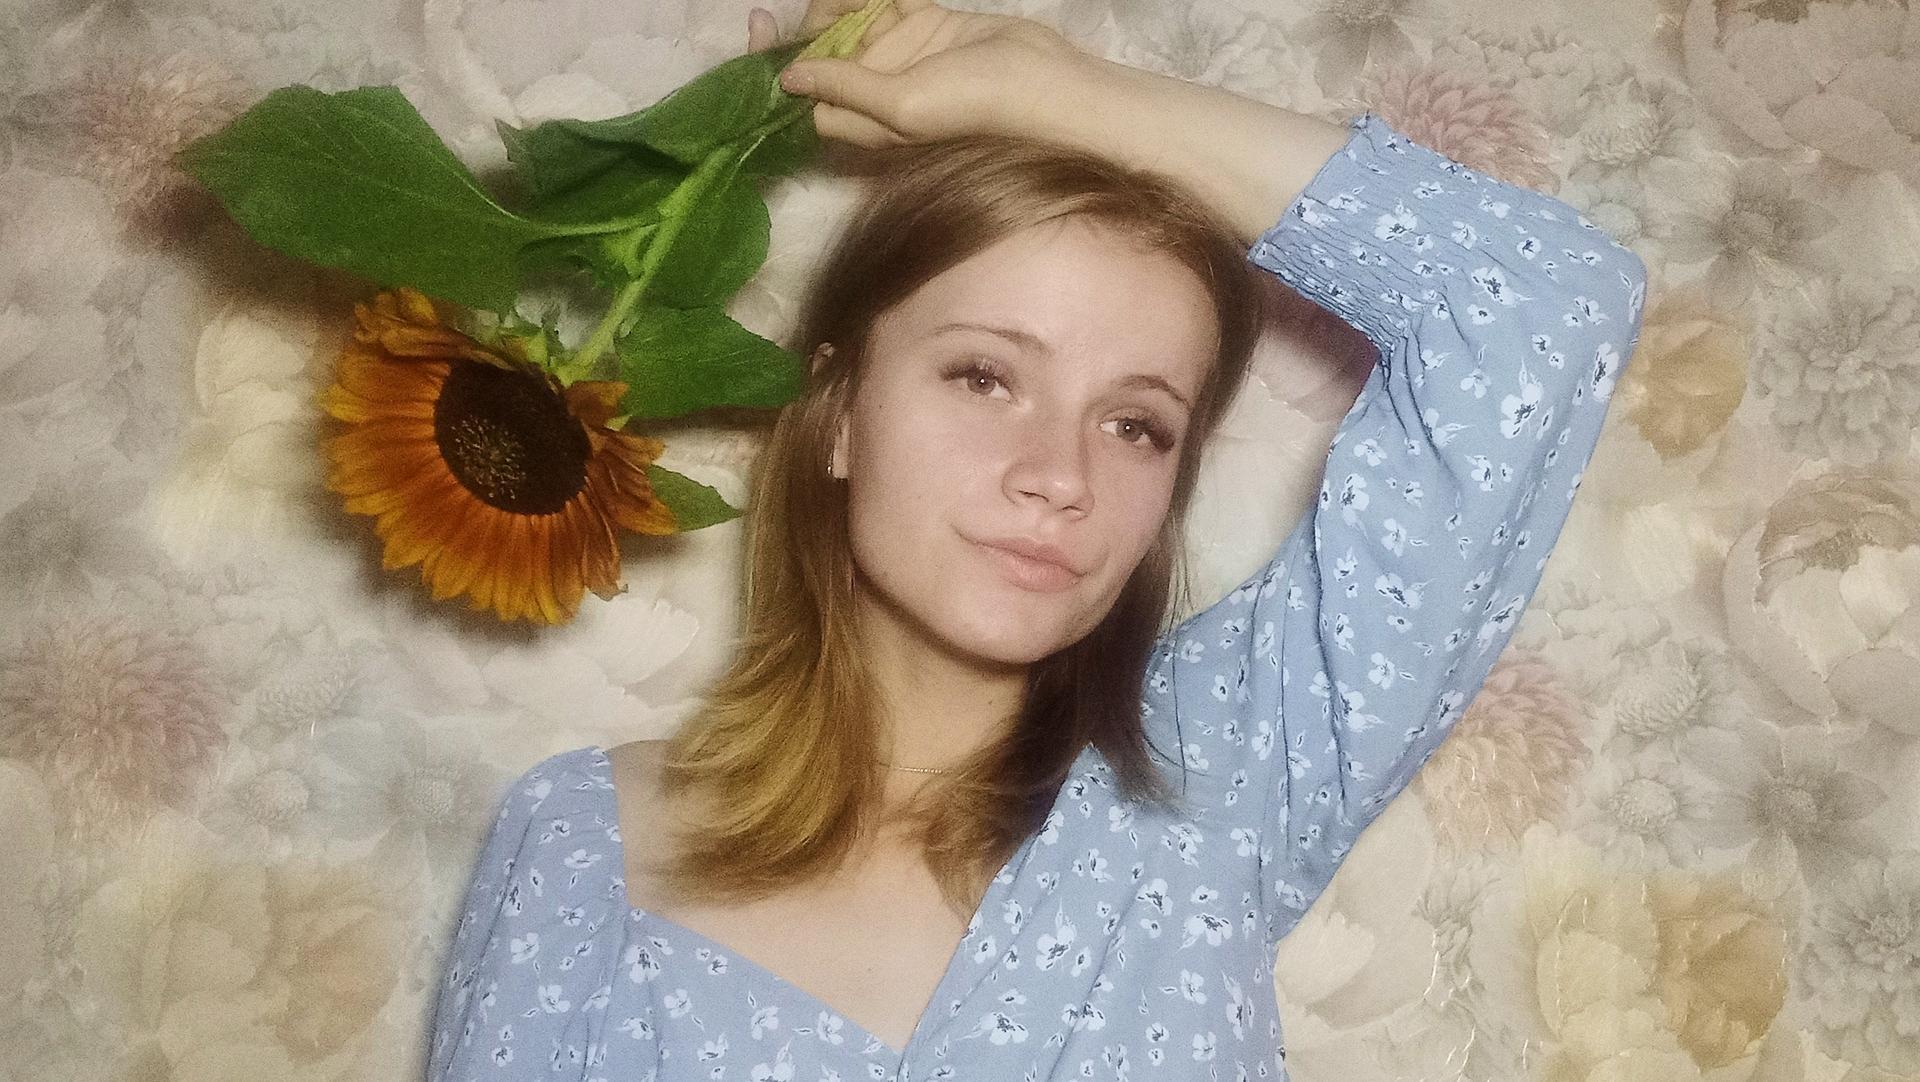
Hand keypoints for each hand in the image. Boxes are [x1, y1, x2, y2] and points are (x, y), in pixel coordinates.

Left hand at [741, 0, 1092, 149]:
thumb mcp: (899, 106)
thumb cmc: (971, 107)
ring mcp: (902, 52)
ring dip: (841, 0)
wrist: (1040, 82)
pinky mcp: (927, 23)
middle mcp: (876, 86)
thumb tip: (788, 78)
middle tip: (819, 4)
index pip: (805, 91)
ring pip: (853, 19)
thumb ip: (844, 89)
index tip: (758, 26)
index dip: (777, 61)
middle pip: (824, 50)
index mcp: (863, 118)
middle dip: (811, 22)